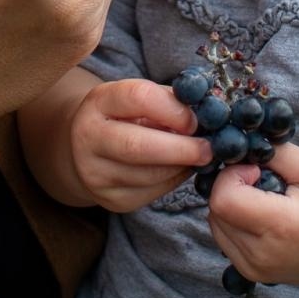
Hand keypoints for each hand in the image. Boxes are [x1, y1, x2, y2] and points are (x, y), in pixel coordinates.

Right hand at [69, 78, 211, 211]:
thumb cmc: (127, 115)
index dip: (173, 109)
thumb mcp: (140, 98)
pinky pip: (152, 194)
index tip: (195, 119)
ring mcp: (96, 173)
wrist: (88, 147)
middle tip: (209, 149)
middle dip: (181, 148)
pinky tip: (179, 169)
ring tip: (196, 156)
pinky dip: (174, 180)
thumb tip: (211, 111)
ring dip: (181, 166)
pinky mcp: (111, 199)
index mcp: (98, 102)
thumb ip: (171, 101)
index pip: (138, 97)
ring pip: (149, 175)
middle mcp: (87, 138)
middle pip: (137, 146)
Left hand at [207, 144, 298, 297]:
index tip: (256, 168)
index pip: (223, 199)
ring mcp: (257, 269)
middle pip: (215, 210)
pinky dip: (233, 221)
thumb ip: (275, 152)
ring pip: (215, 224)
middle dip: (229, 186)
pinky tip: (261, 214)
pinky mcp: (254, 274)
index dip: (231, 175)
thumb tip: (239, 143)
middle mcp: (264, 254)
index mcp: (282, 226)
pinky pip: (225, 239)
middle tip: (260, 179)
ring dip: (229, 203)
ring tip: (263, 197)